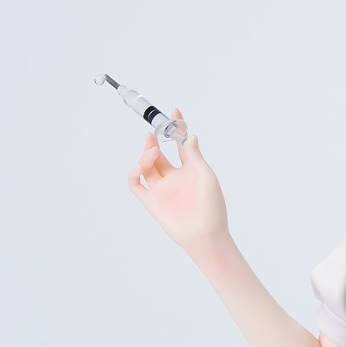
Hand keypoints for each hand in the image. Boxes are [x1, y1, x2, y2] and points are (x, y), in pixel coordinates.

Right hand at [127, 108, 228, 253]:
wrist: (205, 234)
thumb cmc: (212, 206)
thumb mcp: (206, 176)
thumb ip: (194, 156)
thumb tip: (190, 136)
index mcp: (190, 170)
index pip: (180, 144)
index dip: (175, 128)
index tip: (173, 112)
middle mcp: (174, 177)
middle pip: (158, 154)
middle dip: (153, 142)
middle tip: (152, 135)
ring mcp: (162, 189)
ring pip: (146, 166)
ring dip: (145, 155)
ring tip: (152, 153)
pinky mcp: (151, 201)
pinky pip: (136, 184)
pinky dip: (133, 173)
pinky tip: (139, 167)